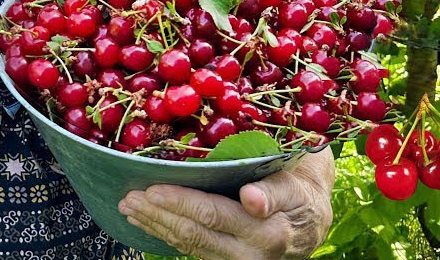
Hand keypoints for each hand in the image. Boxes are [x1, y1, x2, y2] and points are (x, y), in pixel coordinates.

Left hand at [116, 149, 335, 259]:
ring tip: (130, 207)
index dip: (181, 203)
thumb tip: (251, 199)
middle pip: (194, 234)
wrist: (310, 222)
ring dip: (155, 226)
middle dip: (158, 216)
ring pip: (188, 245)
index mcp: (268, 232)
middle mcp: (250, 254)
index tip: (153, 189)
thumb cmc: (299, 192)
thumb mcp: (294, 186)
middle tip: (130, 198)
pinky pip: (191, 249)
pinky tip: (147, 221)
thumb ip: (272, 193)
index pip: (213, 216)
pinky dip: (165, 234)